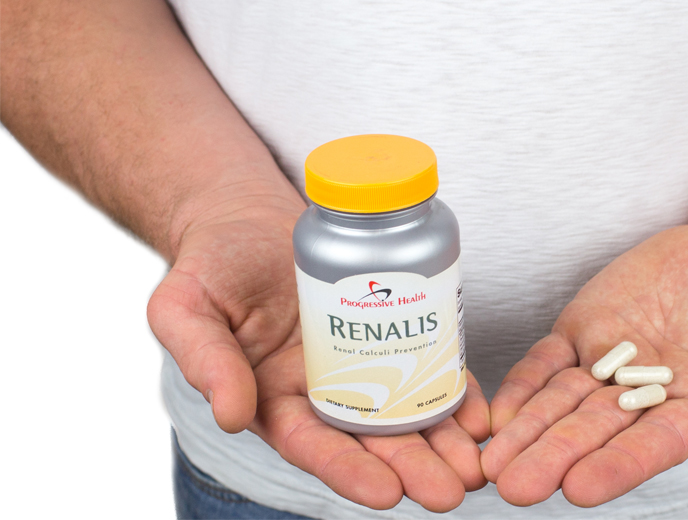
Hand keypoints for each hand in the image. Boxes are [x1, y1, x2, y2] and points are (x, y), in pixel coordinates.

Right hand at [147, 192, 489, 511]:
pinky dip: (453, 391)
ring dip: (443, 441)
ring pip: (405, 410)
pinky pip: (424, 364)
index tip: (387, 493)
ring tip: (477, 464)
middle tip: (453, 490)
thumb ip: (202, 359)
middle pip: (370, 438)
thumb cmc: (212, 260)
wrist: (246, 217)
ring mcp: (358, 362)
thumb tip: (232, 416)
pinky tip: (481, 413)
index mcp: (270, 398)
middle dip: (413, 467)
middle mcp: (320, 390)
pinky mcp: (386, 330)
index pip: (311, 444)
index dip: (348, 470)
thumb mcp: (185, 306)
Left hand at [480, 222, 687, 506]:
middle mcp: (648, 397)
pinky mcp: (586, 330)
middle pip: (595, 433)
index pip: (655, 445)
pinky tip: (499, 415)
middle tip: (515, 486)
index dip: (618, 466)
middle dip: (555, 459)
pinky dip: (523, 387)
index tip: (580, 489)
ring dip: (528, 433)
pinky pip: (547, 362)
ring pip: (562, 404)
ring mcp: (612, 364)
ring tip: (493, 463)